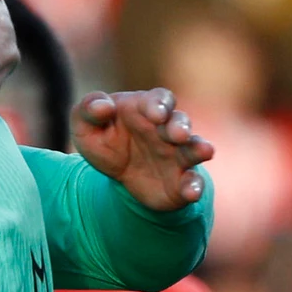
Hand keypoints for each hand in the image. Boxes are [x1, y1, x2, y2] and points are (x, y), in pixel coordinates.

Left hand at [71, 88, 214, 210]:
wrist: (115, 175)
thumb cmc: (104, 139)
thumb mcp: (86, 125)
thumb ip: (89, 110)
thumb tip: (102, 106)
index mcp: (145, 110)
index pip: (158, 100)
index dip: (159, 104)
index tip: (155, 114)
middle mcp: (166, 129)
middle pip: (179, 122)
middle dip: (180, 127)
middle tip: (178, 134)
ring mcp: (177, 155)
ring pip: (193, 148)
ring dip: (198, 149)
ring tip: (205, 151)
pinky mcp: (180, 180)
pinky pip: (192, 181)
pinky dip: (194, 186)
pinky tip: (192, 192)